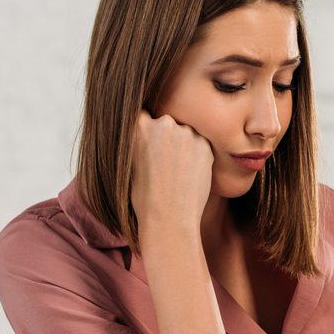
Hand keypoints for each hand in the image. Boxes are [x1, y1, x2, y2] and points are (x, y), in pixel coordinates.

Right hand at [130, 109, 213, 233]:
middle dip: (166, 138)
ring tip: (177, 173)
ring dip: (183, 146)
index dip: (147, 130)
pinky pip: (199, 145)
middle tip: (165, 164)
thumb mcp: (129, 163)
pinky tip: (188, 175)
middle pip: (166, 123)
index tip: (150, 143)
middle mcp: (163, 123)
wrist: (169, 218)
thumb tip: (146, 134)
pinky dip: (196, 156)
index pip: (143, 115)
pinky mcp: (204, 144)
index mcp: (138, 127)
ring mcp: (186, 133)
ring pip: (185, 134)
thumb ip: (138, 142)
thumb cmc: (144, 198)